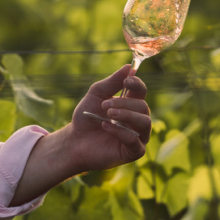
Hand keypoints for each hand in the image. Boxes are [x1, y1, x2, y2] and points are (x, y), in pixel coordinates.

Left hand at [10, 65, 151, 205]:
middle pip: (143, 106)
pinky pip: (135, 140)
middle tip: (105, 105)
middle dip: (124, 103)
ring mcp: (138, 136)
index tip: (126, 81)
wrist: (74, 141)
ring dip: (127, 115)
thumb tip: (128, 67)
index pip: (142, 92)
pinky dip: (121, 132)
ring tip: (108, 114)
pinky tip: (106, 126)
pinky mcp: (134, 152)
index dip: (137, 84)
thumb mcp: (97, 95)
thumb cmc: (86, 117)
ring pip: (145, 122)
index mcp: (130, 104)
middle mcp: (137, 120)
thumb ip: (112, 82)